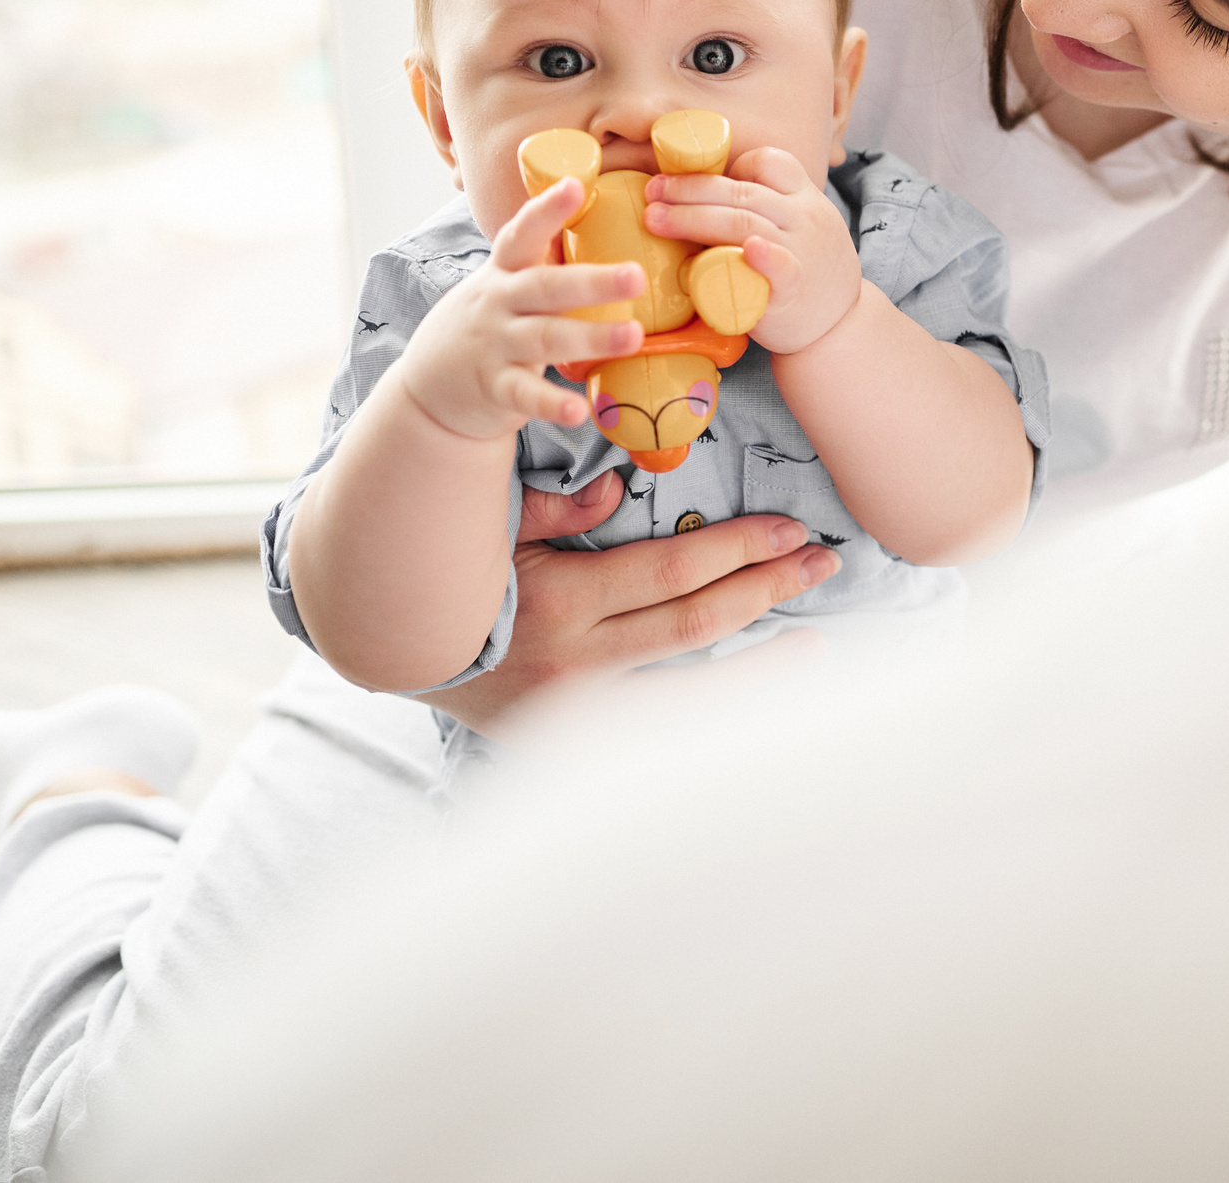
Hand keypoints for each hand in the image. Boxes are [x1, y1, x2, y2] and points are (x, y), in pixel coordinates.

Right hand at [394, 177, 645, 440]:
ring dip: (590, 337)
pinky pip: (526, 395)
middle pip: (545, 287)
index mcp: (505, 273)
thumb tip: (603, 220)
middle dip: (592, 281)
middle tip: (636, 276)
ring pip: (544, 338)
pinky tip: (580, 411)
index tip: (577, 185)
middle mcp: (498, 304)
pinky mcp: (495, 389)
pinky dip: (553, 403)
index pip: (522, 234)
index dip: (547, 210)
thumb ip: (544, 263)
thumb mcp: (505, 286)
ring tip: (633, 336)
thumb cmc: (489, 325)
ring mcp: (494, 346)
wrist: (430, 386)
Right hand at [419, 470, 842, 733]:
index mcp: (558, 599)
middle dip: (768, 589)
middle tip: (823, 562)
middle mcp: (576, 660)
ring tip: (818, 639)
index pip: (673, 570)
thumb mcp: (495, 532)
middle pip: (697, 622)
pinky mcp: (581, 740)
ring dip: (763, 665)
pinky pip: (664, 727)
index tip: (790, 529)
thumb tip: (621, 488)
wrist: (405, 661)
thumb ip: (557, 509)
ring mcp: (581, 710)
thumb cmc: (458, 579)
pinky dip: (719, 712)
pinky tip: (762, 693)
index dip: (740, 549)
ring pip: (693, 692)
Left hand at [646, 148, 862, 354]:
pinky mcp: (795, 291)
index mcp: (804, 199)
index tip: (689, 183)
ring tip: (656, 219)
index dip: (726, 166)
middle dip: (689, 189)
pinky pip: (782, 267)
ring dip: (694, 217)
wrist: (839, 327)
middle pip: (741, 192)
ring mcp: (803, 253)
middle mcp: (805, 218)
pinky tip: (745, 250)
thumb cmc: (806, 275)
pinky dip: (765, 257)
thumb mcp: (800, 229)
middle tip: (652, 192)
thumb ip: (764, 211)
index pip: (769, 163)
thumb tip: (701, 196)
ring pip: (744, 224)